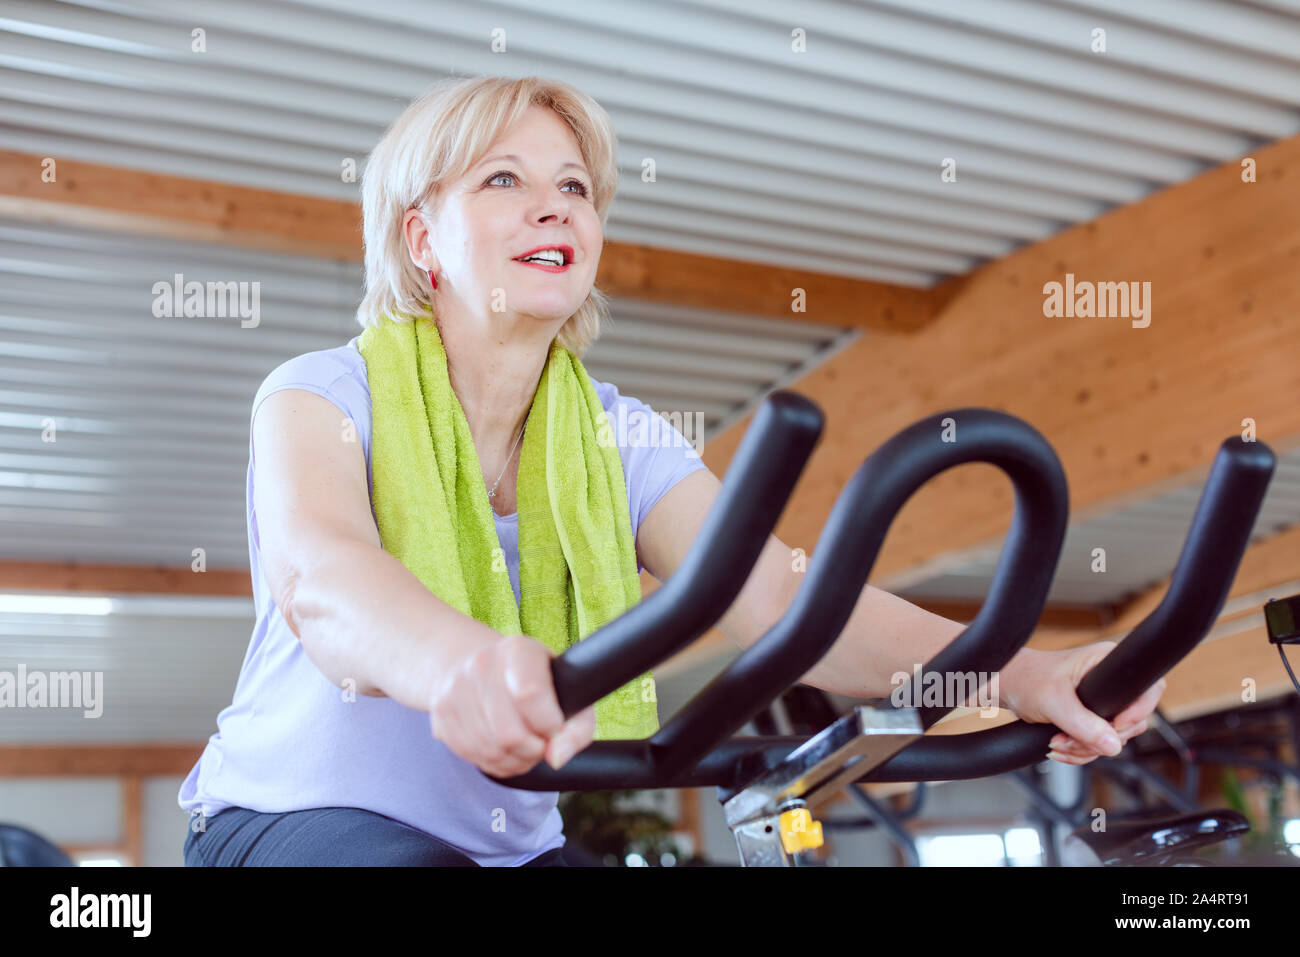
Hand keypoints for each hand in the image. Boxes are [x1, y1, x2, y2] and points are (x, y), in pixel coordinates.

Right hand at [426, 632, 596, 777]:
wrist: (476, 664)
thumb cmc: (532, 680)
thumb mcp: (566, 690)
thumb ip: (577, 726)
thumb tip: (556, 757)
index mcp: (517, 650)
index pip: (531, 696)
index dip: (549, 724)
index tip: (553, 725)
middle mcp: (481, 664)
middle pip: (510, 734)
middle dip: (532, 749)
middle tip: (539, 741)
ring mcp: (455, 689)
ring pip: (490, 751)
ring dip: (514, 759)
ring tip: (523, 745)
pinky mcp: (441, 713)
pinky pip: (471, 756)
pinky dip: (493, 761)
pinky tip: (502, 746)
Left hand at [999, 643, 1165, 765]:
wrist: (1005, 687)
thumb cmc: (1025, 678)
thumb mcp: (1053, 700)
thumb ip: (1082, 723)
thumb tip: (1113, 745)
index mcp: (1108, 662)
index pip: (1148, 690)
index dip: (1137, 713)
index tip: (1114, 726)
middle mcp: (1111, 682)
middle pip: (1131, 723)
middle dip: (1100, 738)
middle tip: (1069, 738)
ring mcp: (1102, 703)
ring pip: (1113, 739)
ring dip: (1085, 748)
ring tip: (1057, 741)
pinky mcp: (1091, 719)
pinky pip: (1098, 744)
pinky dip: (1079, 751)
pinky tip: (1058, 746)